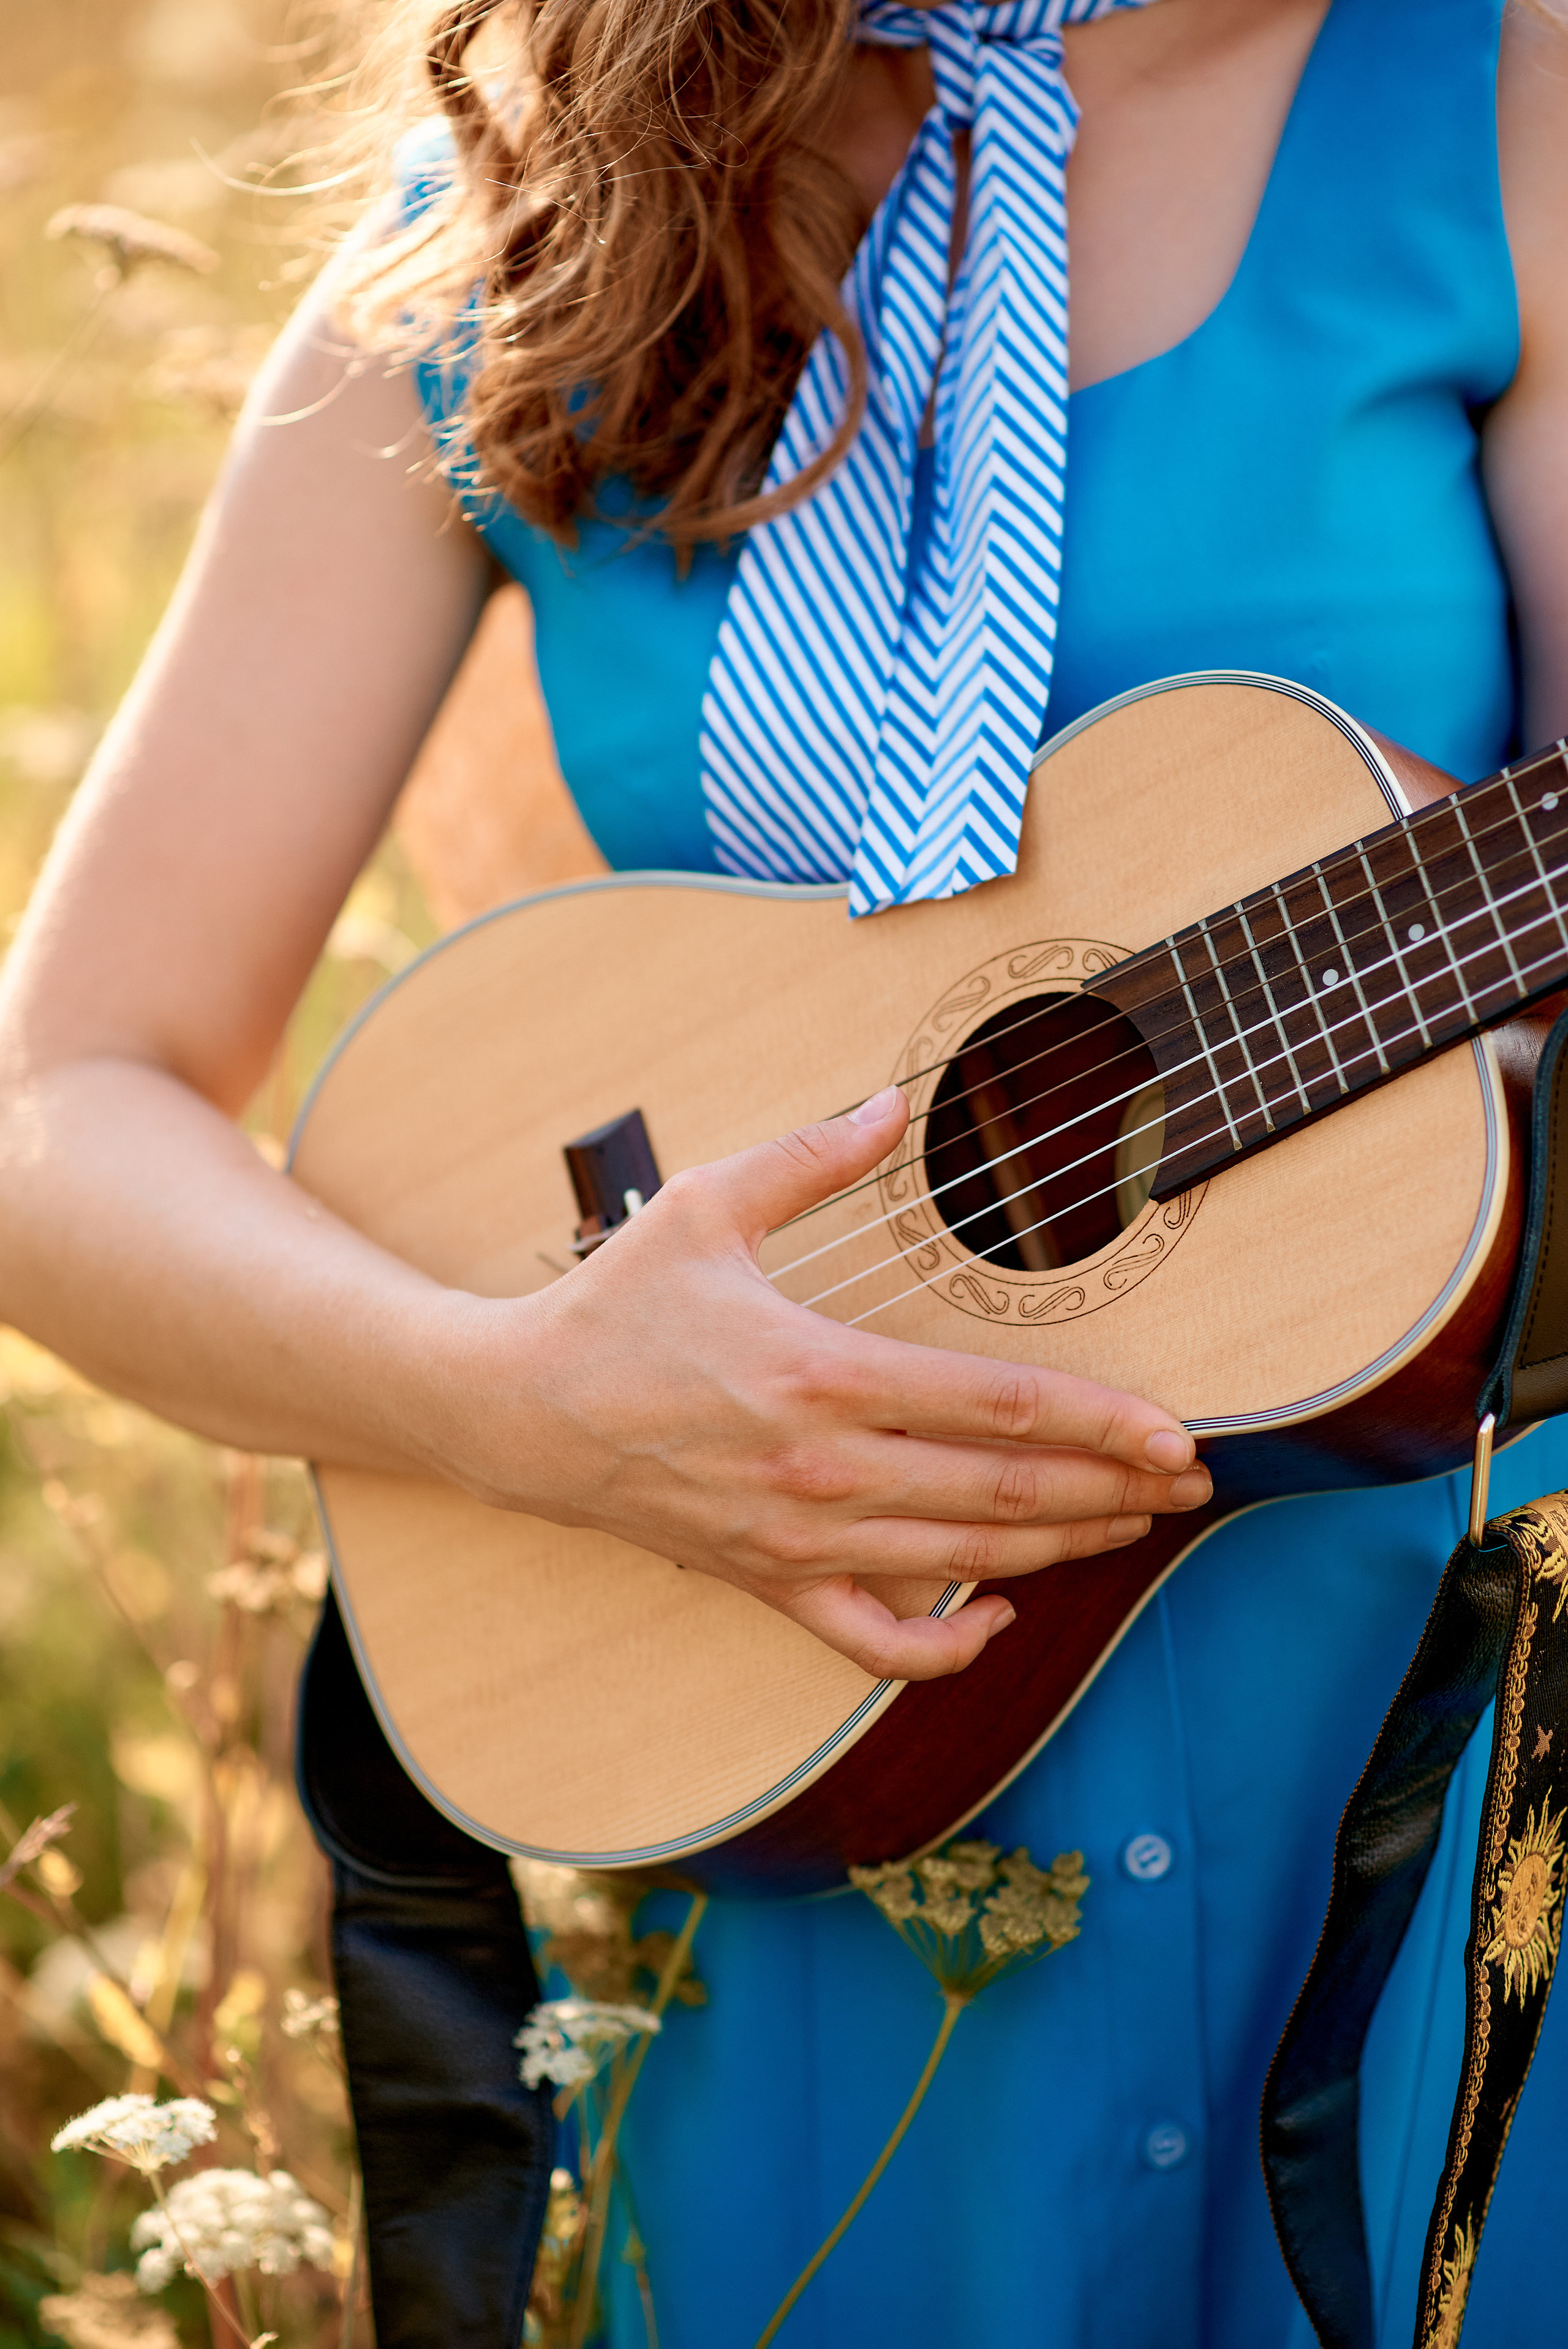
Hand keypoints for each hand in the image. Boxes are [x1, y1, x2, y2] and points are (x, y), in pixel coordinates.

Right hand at [463, 1087, 1210, 1681]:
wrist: (517, 1412)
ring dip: (1059, 1549)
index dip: (1101, 1426)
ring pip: (961, 1565)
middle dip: (1110, 1492)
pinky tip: (1002, 1618)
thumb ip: (811, 1156)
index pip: (998, 1410)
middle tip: (1189, 1485)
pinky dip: (946, 1647)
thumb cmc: (617, 1304)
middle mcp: (821, 1469)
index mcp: (820, 1374)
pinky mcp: (768, 1580)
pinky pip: (873, 1643)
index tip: (1173, 1434)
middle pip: (1002, 1494)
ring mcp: (796, 1537)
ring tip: (1131, 1528)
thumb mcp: (708, 1205)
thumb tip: (891, 1102)